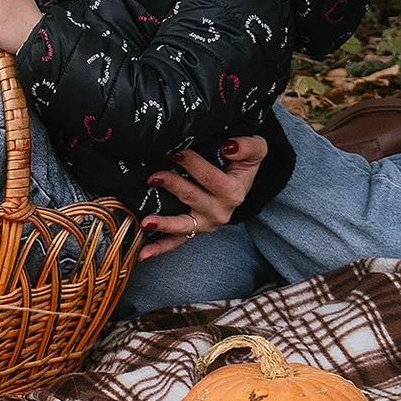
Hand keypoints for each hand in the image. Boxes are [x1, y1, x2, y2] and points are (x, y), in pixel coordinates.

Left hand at [135, 134, 263, 250]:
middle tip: (153, 174)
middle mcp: (220, 211)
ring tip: (146, 221)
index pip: (209, 177)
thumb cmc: (243, 160)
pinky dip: (160, 248)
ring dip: (164, 223)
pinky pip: (177, 241)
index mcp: (233, 192)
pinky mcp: (193, 230)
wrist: (240, 178)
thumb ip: (248, 146)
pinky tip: (144, 254)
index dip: (191, 163)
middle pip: (192, 196)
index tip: (174, 150)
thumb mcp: (257, 149)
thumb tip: (229, 147)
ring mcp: (205, 223)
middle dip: (171, 184)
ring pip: (183, 224)